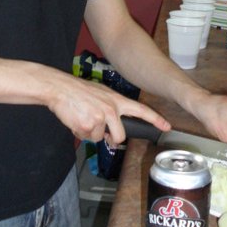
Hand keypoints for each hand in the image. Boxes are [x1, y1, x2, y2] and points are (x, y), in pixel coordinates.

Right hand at [48, 72, 170, 144]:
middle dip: (111, 138)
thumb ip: (111, 109)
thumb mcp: (101, 94)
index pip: (141, 110)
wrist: (60, 88)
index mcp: (117, 100)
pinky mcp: (89, 125)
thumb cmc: (79, 91)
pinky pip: (87, 137)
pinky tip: (76, 120)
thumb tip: (111, 129)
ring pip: (100, 138)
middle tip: (101, 131)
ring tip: (82, 117)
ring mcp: (101, 118)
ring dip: (91, 133)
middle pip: (120, 136)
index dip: (155, 119)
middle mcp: (112, 109)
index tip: (167, 126)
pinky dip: (80, 132)